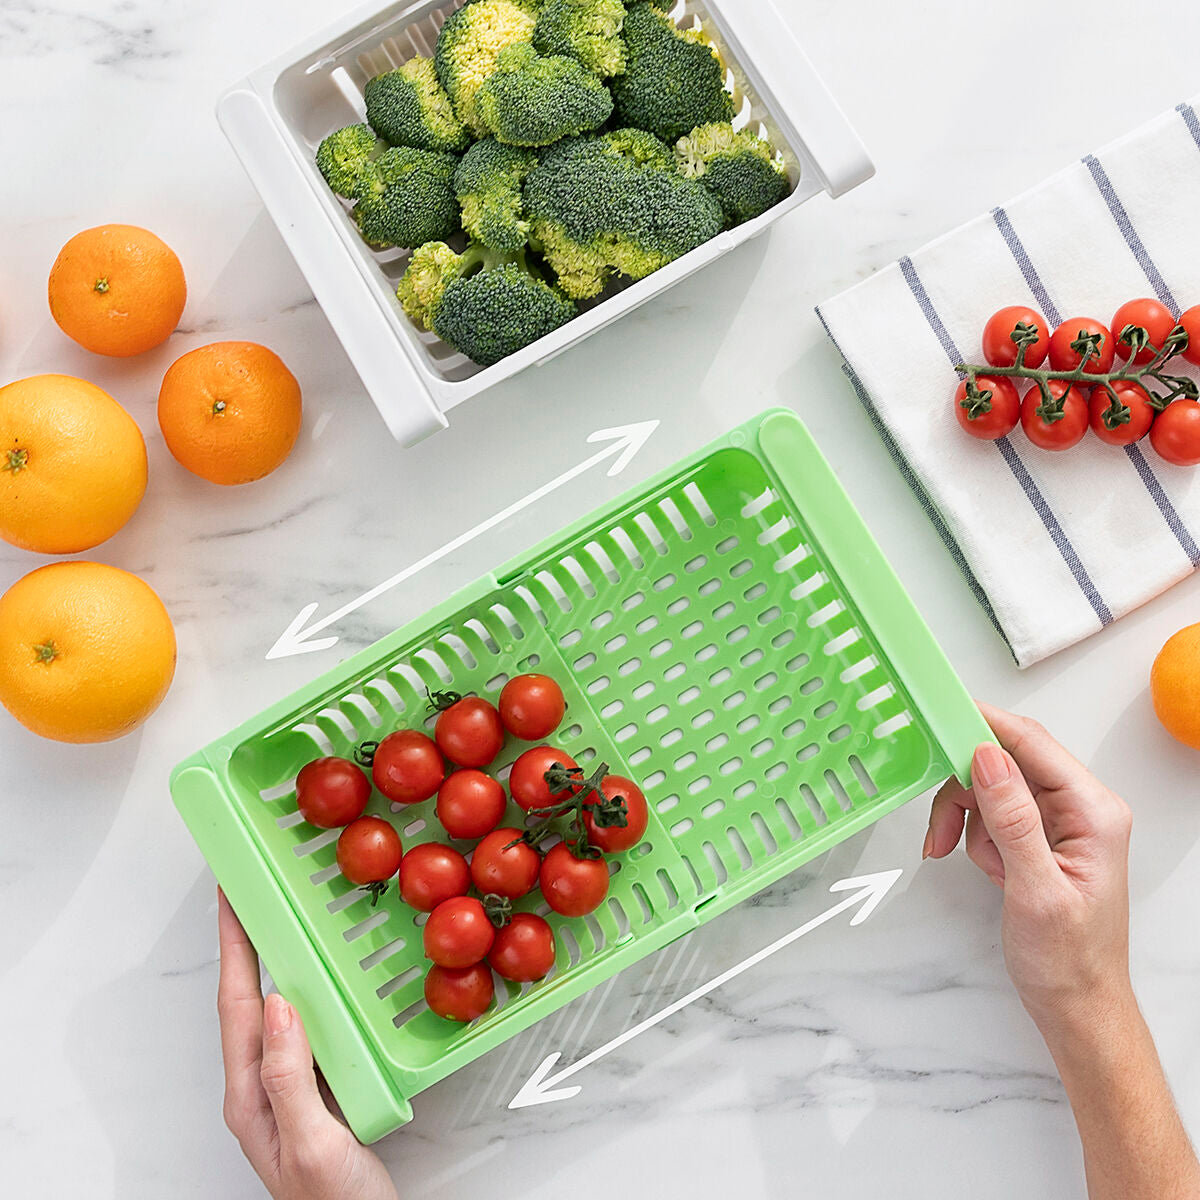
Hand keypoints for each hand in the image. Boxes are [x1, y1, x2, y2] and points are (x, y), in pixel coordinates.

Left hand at [217, 890, 398, 1199]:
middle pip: (249, 999)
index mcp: (251, 1095)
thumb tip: (277, 1007)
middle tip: (251, 895)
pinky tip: (327, 981)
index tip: (230, 898)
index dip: (234, 946)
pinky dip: (315, 992)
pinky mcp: (321, 1091)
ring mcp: (292, 1088)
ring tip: (279, 922)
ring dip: (277, 963)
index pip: (236, 1004)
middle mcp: (264, 1086)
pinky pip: (311, 1029)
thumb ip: (289, 1076)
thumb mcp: (311, 1141)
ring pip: (279, 1010)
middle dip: (247, 944)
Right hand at [924, 703, 1133, 1034]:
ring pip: (991, 785)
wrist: (1075, 1004)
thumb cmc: (1068, 961)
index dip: (983, 725)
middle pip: (1005, 761)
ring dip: (966, 817)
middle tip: (941, 825)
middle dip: (964, 789)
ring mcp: (1059, 821)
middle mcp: (1080, 808)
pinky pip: (992, 811)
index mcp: (1093, 812)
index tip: (940, 717)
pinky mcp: (1038, 835)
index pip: (1032, 743)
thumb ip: (1013, 819)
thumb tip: (987, 757)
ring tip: (957, 854)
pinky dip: (973, 834)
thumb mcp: (1036, 891)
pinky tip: (985, 867)